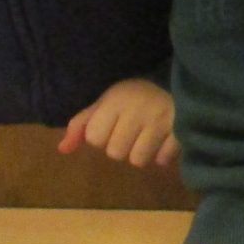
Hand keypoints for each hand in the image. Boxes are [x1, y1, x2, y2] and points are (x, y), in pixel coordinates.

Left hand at [60, 78, 178, 166]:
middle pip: (115, 152)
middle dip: (123, 145)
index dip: (103, 135)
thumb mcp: (107, 103)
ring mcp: (160, 122)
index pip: (94, 137)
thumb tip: (62, 150)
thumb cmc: (137, 96)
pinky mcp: (180, 132)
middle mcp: (137, 110)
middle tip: (134, 131)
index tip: (115, 123)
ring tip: (150, 137)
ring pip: (138, 160)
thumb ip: (82, 125)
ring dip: (143, 153)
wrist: (181, 83)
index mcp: (116, 101)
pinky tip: (165, 140)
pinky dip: (162, 155)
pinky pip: (162, 160)